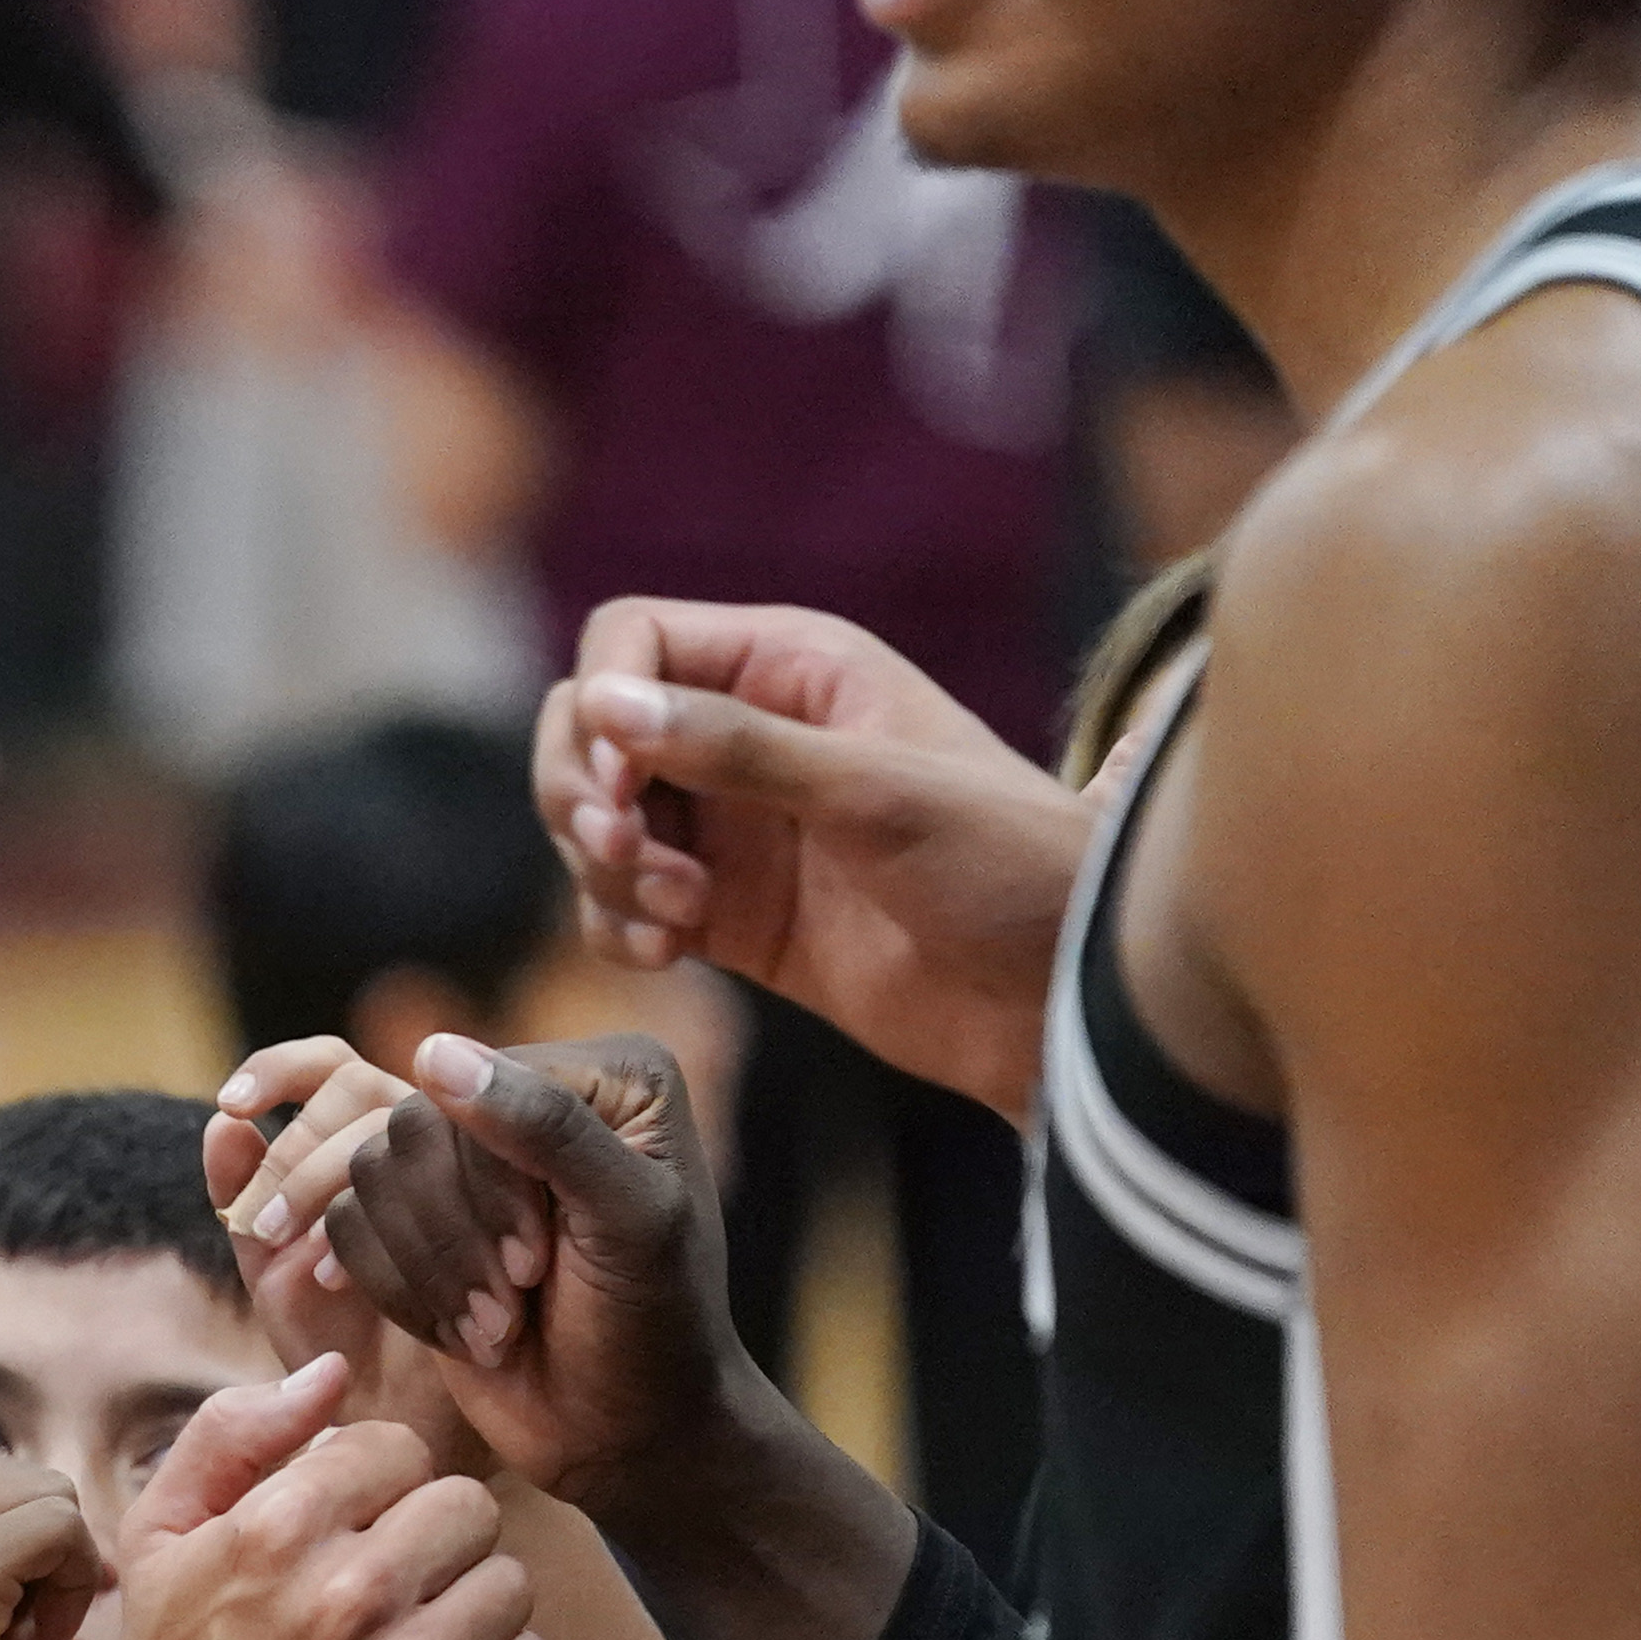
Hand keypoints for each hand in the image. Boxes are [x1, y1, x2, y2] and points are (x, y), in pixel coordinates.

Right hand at [67, 1361, 545, 1639]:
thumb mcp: (157, 1543)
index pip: (395, 1448)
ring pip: (508, 1582)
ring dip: (468, 1607)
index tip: (346, 1532)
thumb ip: (230, 1436)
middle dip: (430, 1540)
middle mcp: (348, 1595)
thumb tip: (331, 1374)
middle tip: (391, 1587)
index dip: (373, 1486)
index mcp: (275, 1529)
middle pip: (466, 1507)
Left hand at [198, 1040, 486, 1481]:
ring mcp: (469, 1176)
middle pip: (363, 1090)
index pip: (329, 1066)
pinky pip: (455, 1186)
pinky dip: (394, 1225)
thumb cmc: (337, 1346)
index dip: (279, 1068)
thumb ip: (245, 1199)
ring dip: (343, 1188)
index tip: (232, 1103)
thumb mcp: (273, 1272)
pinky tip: (351, 1282)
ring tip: (310, 1270)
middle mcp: (421, 1143)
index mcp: (366, 1141)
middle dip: (303, 1152)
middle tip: (265, 1226)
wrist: (401, 1428)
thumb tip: (222, 1123)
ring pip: (405, 1131)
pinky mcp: (506, 1224)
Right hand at [310, 1036, 762, 1515]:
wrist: (625, 1438)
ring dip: (426, 1274)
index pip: (478, 1088)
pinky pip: (346, 1226)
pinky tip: (456, 1337)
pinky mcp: (417, 1223)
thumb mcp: (627, 1223)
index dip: (488, 1185)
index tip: (539, 1268)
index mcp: (606, 1077)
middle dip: (451, 1237)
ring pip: (366, 1176)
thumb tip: (433, 1050)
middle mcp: (529, 1101)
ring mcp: (467, 1164)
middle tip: (512, 1308)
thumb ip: (546, 1128)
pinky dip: (393, 1292)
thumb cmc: (651, 1331)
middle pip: (410, 1129)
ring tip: (493, 1331)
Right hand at [540, 601, 1092, 1116]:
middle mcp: (747, 735)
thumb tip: (607, 705)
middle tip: (623, 855)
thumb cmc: (1003, 867)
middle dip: (584, 794)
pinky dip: (619, 925)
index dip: (601, 706)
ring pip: (595, 821)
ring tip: (683, 917)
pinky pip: (620, 902)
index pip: (633, 639)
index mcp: (792, 667)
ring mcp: (733, 827)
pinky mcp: (726, 914)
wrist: (1057, 1000)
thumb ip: (738, 749)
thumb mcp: (876, 794)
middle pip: (590, 729)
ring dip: (608, 871)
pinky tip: (671, 953)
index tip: (619, 789)